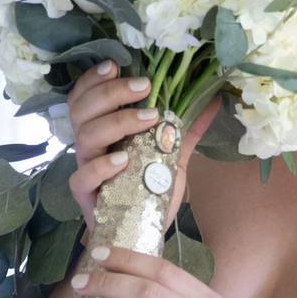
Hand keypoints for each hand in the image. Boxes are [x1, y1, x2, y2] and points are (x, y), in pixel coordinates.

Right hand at [66, 59, 221, 235]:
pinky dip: (101, 165)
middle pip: (83, 109)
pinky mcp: (86, 196)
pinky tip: (123, 158)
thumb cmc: (148, 188)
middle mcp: (90, 145)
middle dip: (112, 92)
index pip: (86, 95)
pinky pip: (82, 177)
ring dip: (117, 121)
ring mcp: (86, 169)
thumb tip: (214, 99)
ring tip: (150, 118)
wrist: (140, 233)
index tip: (116, 64)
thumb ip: (187, 128)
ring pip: (85, 136)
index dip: (95, 78)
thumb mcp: (172, 155)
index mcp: (103, 128)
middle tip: (146, 86)